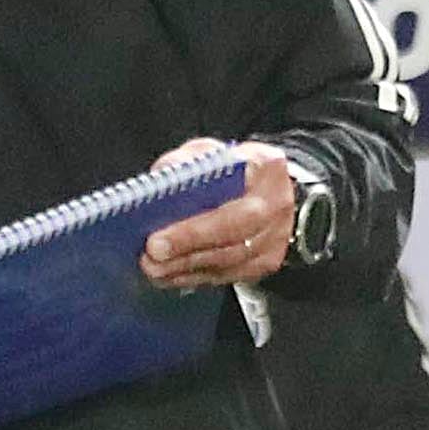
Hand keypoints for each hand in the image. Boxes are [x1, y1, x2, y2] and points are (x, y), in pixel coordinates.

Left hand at [140, 140, 301, 290]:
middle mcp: (276, 201)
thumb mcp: (203, 153)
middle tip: (152, 255)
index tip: (156, 237)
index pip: (231, 195)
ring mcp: (276, 234)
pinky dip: (195, 276)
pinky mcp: (267, 259)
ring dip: (186, 266)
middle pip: (235, 232)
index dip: (194, 224)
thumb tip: (155, 192)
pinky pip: (229, 274)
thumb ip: (181, 167)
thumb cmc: (226, 170)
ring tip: (153, 267)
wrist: (259, 188)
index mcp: (264, 166)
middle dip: (187, 246)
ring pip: (231, 259)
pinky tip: (169, 274)